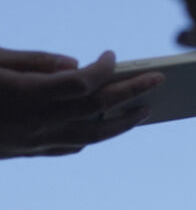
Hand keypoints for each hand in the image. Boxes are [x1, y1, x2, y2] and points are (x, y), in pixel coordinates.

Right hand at [0, 48, 163, 157]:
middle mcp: (33, 122)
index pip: (80, 84)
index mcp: (25, 94)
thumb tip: (75, 64)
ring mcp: (30, 142)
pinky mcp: (23, 153)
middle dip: (131, 91)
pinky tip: (101, 126)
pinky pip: (67, 148)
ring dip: (122, 123)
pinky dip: (90, 136)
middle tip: (158, 79)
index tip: (112, 56)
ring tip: (144, 110)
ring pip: (88, 137)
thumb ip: (34, 61)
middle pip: (95, 108)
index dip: (102, 69)